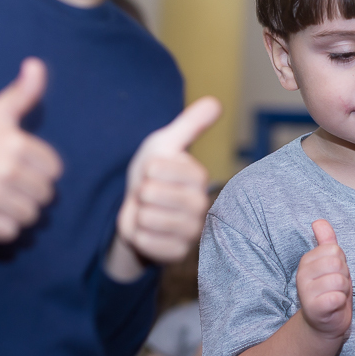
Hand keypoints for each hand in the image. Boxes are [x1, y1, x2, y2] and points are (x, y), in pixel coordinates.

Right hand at [0, 58, 62, 242]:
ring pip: (31, 216)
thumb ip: (24, 92)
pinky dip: (6, 226)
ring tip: (4, 196)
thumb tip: (36, 64)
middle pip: (46, 196)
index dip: (43, 169)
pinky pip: (11, 233)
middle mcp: (1, 170)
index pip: (55, 170)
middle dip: (34, 191)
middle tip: (13, 182)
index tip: (25, 163)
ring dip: (21, 210)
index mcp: (14, 144)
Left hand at [115, 97, 220, 266]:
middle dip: (141, 192)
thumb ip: (190, 125)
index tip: (153, 172)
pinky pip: (146, 241)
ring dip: (138, 213)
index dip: (148, 169)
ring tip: (148, 211)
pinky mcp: (177, 254)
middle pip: (152, 194)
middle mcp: (201, 205)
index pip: (160, 168)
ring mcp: (191, 232)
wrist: (137, 211)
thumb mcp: (164, 145)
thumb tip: (216, 101)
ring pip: (148, 218)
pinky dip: (138, 235)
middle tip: (149, 194)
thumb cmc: (152, 176)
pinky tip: (147, 230)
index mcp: (198, 178)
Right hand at [296, 220, 351, 339]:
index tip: (335, 275)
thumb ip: (326, 242)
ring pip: (339, 280)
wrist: (323, 323)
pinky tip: (334, 306)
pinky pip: (336, 297)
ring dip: (344, 291)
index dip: (342, 263)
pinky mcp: (314, 309)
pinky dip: (340, 302)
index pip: (335, 250)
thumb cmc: (329, 290)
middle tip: (337, 288)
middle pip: (338, 264)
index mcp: (307, 261)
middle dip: (344, 277)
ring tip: (336, 297)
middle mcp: (302, 274)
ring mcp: (306, 292)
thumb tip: (319, 221)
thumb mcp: (329, 264)